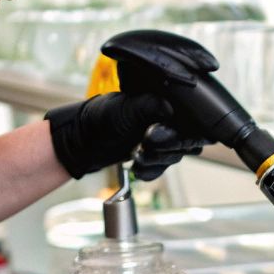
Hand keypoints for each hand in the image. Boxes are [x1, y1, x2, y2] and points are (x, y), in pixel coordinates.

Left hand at [45, 92, 210, 180]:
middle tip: (146, 144)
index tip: (156, 134)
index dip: (181, 131)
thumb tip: (171, 107)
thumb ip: (149, 105)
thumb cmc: (100, 117)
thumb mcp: (125, 108)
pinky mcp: (155, 155)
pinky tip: (138, 167)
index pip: (191, 118)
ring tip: (137, 156)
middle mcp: (168, 120)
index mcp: (163, 101)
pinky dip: (152, 171)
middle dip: (168, 148)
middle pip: (188, 141)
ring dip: (158, 161)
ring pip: (176, 156)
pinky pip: (164, 168)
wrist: (82, 141)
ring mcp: (163, 139)